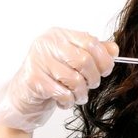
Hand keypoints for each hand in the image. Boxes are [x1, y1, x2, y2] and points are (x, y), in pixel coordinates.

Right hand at [0, 28, 118, 131]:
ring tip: (77, 96)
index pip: (90, 42)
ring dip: (81, 94)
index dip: (103, 60)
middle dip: (93, 79)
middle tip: (90, 86)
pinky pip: (63, 93)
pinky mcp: (33, 79)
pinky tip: (64, 101)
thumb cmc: (51, 77)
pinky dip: (68, 102)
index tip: (105, 71)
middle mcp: (47, 44)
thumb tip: (114, 50)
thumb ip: (94, 53)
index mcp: (60, 35)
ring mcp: (38, 60)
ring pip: (75, 80)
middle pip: (84, 61)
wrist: (24, 96)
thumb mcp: (73, 62)